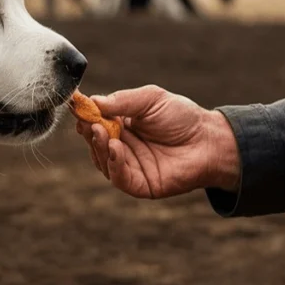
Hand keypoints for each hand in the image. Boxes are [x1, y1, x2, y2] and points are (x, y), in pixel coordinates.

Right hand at [74, 84, 240, 197]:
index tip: (76, 106)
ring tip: (100, 131)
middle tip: (87, 121)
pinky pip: (119, 178)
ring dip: (98, 147)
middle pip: (95, 143)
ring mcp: (130, 167)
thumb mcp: (150, 99)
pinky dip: (113, 164)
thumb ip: (122, 100)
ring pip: (103, 162)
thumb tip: (93, 102)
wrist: (209, 141)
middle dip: (89, 132)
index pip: (96, 122)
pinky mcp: (140, 185)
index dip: (85, 115)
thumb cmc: (182, 117)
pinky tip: (115, 148)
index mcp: (122, 126)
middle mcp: (122, 148)